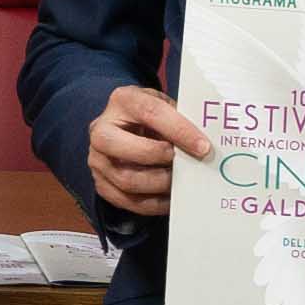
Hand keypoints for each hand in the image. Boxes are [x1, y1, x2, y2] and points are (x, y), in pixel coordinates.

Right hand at [86, 83, 212, 218]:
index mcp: (122, 101)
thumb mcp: (165, 106)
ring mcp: (97, 159)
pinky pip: (128, 201)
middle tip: (184, 163)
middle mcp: (101, 129)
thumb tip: (207, 146)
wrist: (125, 127)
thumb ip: (181, 120)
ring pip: (127, 179)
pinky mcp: (101, 183)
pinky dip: (155, 203)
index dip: (179, 130)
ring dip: (160, 184)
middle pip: (122, 147)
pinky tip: (172, 198)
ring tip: (181, 181)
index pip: (151, 112)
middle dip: (158, 157)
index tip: (203, 147)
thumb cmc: (151, 117)